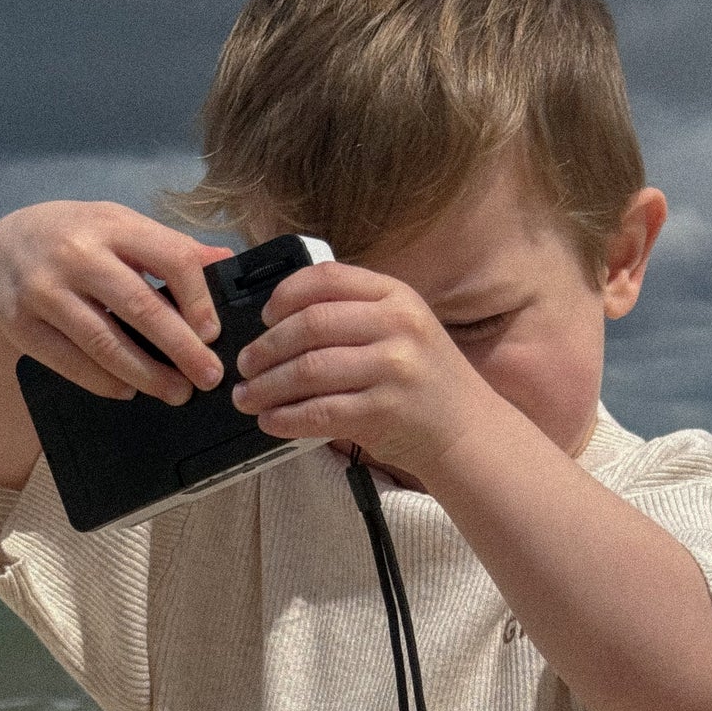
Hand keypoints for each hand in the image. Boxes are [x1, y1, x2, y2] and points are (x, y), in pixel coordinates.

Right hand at [0, 201, 233, 405]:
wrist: (2, 251)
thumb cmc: (78, 241)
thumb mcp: (121, 228)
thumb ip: (170, 247)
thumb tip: (226, 260)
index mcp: (111, 225)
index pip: (170, 258)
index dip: (199, 300)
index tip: (214, 334)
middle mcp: (75, 253)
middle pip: (139, 306)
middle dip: (181, 348)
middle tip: (209, 377)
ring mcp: (43, 289)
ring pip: (104, 343)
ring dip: (147, 375)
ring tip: (177, 392)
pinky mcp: (21, 324)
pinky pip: (72, 363)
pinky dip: (106, 382)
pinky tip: (129, 390)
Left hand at [231, 261, 503, 482]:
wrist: (467, 430)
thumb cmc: (425, 381)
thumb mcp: (403, 328)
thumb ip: (353, 314)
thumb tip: (278, 322)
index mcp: (395, 296)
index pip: (325, 279)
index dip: (284, 296)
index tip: (263, 318)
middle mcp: (397, 326)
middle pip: (309, 326)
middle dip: (265, 348)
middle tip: (244, 365)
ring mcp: (393, 369)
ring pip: (308, 370)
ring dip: (267, 386)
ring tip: (247, 397)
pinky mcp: (384, 412)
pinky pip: (319, 412)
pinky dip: (286, 418)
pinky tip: (270, 421)